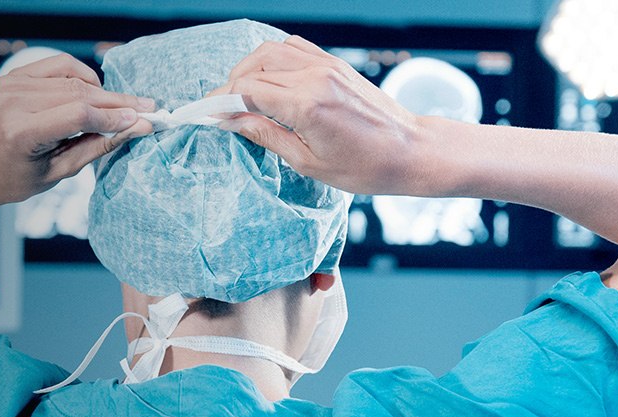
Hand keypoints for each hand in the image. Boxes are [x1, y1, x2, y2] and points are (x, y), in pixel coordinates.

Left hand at [0, 53, 154, 206]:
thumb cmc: (14, 177)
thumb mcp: (58, 172)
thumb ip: (98, 145)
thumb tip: (136, 127)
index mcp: (20, 132)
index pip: (78, 114)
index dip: (114, 115)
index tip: (143, 119)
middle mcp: (13, 102)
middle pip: (79, 93)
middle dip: (117, 101)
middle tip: (147, 107)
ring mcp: (11, 84)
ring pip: (74, 79)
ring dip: (103, 91)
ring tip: (122, 106)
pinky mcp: (15, 75)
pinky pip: (60, 66)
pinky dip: (82, 78)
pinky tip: (93, 94)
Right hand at [212, 36, 425, 195]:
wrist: (410, 150)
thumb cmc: (366, 167)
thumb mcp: (307, 162)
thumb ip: (266, 135)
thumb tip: (233, 122)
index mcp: (307, 104)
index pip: (247, 90)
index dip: (221, 102)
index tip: (207, 115)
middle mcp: (316, 77)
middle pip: (254, 67)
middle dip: (230, 86)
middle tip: (220, 109)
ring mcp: (327, 66)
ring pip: (270, 51)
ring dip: (248, 69)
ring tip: (241, 96)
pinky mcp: (335, 64)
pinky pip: (294, 49)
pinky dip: (272, 59)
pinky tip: (268, 81)